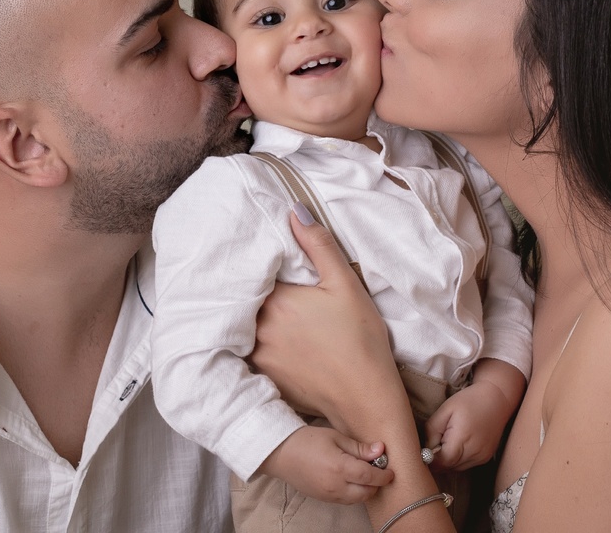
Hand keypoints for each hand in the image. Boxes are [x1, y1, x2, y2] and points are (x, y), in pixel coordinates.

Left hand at [252, 209, 404, 430]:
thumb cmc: (360, 340)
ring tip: (273, 312)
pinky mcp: (264, 378)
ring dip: (251, 317)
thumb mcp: (345, 285)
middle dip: (252, 289)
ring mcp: (258, 356)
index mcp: (276, 300)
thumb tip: (294, 210)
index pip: (253, 272)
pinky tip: (275, 340)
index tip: (265, 258)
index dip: (258, 263)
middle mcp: (258, 328)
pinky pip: (250, 352)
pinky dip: (256, 343)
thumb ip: (318, 246)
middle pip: (246, 300)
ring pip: (245, 326)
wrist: (365, 399)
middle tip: (268, 283)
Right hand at [259, 426, 392, 503]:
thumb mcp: (335, 437)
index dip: (384, 475)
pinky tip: (351, 479)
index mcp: (340, 468)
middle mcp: (335, 486)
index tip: (391, 471)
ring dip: (365, 490)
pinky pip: (345, 500)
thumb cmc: (307, 440)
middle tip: (379, 470)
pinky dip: (353, 493)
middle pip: (366, 492)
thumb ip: (358, 447)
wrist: (280, 453)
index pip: (370, 477)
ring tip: (365, 474)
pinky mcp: (323, 498)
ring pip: (356, 499)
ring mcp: (328, 495)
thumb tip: (380, 450)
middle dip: (376, 484)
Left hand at [425, 359, 523, 470]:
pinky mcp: (486, 458)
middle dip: (439, 459)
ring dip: (448, 460)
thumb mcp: (445, 409)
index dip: (430, 459)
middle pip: (449, 467)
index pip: (442, 462)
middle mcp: (475, 452)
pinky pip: (466, 464)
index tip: (424, 450)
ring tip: (448, 440)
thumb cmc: (469, 400)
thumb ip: (432, 431)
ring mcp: (482, 457)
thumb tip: (426, 449)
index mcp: (463, 438)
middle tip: (436, 442)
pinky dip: (458, 458)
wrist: (497, 398)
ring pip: (457, 468)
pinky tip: (458, 443)